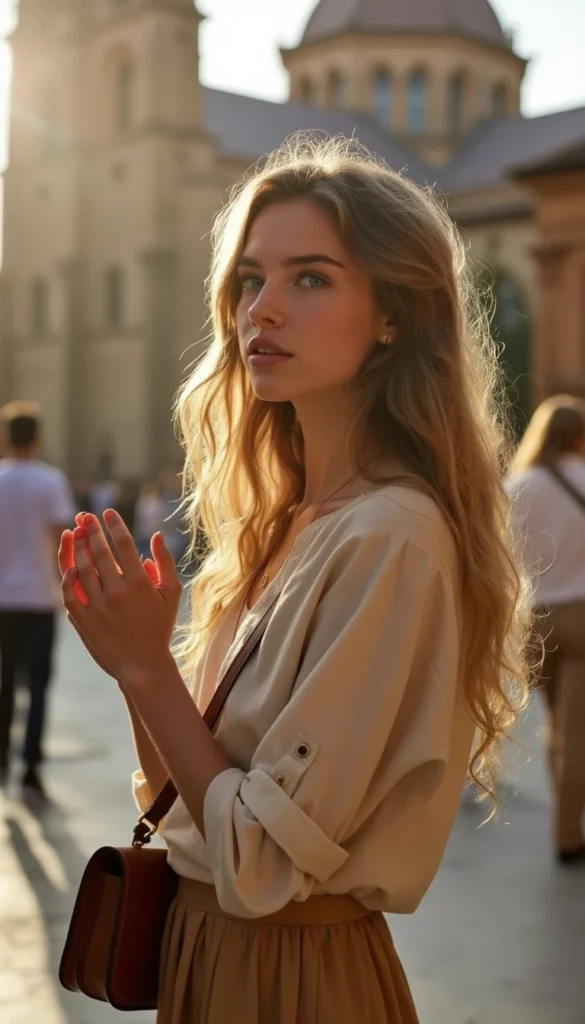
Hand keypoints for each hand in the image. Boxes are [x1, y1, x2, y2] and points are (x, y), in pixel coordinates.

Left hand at [60, 510, 182, 684]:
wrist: (143, 665)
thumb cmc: (159, 627)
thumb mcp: (171, 594)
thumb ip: (166, 563)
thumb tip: (157, 535)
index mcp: (140, 583)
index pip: (123, 544)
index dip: (114, 524)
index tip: (107, 512)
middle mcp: (118, 592)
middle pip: (99, 552)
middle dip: (91, 529)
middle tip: (85, 516)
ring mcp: (98, 606)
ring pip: (82, 568)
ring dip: (77, 547)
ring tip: (76, 533)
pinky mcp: (84, 620)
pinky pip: (69, 592)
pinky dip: (67, 576)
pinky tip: (70, 565)